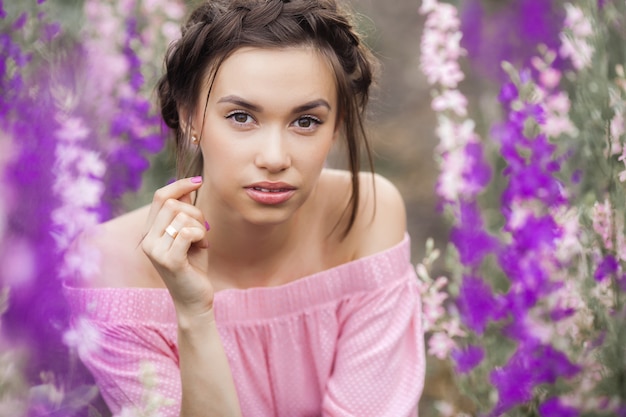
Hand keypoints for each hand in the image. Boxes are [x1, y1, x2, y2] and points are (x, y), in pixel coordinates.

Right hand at [141, 177, 212, 317]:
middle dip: (196, 213)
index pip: (160, 197)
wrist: (194, 299)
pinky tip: (202, 248)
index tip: (199, 181)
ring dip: (200, 227)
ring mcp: (155, 251)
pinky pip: (187, 232)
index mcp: (149, 231)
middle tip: (201, 231)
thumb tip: (187, 187)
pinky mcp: (169, 261)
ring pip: (182, 217)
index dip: (179, 185)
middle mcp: (147, 240)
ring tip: (200, 243)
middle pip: (174, 204)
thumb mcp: (189, 234)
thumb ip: (184, 212)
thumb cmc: (193, 265)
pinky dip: (201, 237)